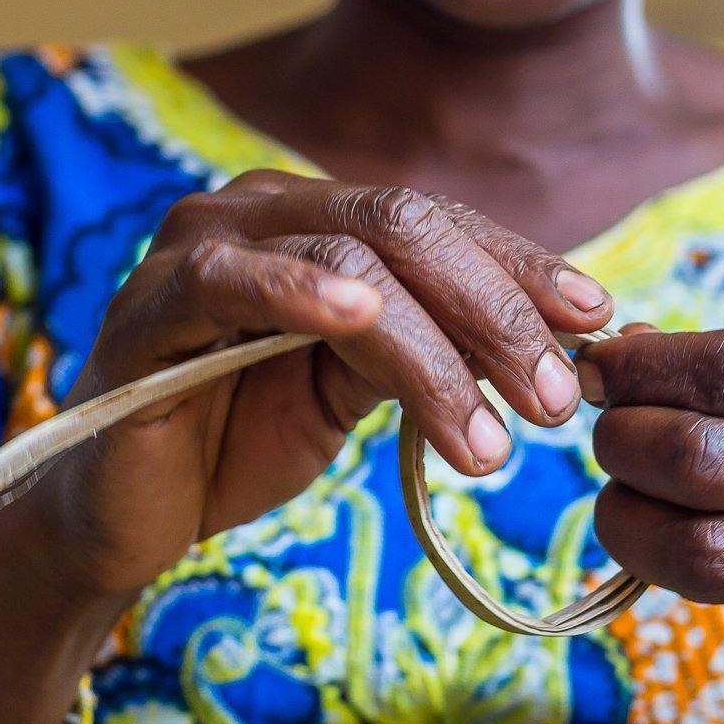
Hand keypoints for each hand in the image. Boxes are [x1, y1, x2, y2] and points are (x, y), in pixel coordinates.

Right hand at [4, 169, 613, 601]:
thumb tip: (555, 345)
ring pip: (350, 259)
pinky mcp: (151, 303)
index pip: (439, 223)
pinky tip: (362, 319)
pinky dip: (301, 289)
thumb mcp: (356, 387)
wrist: (124, 513)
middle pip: (408, 228)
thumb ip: (427, 346)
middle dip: (496, 314)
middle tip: (558, 402)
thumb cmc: (239, 436)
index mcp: (316, 218)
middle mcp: (261, 209)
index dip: (522, 266)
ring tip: (489, 441)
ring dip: (434, 350)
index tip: (599, 321)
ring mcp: (201, 244)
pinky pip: (230, 278)